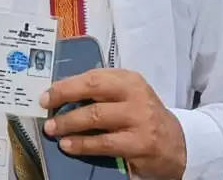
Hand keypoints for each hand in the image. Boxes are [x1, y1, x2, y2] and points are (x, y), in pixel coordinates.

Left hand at [41, 68, 186, 179]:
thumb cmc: (143, 117)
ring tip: (52, 129)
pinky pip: (104, 143)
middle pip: (92, 91)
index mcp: (129, 80)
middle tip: (44, 108)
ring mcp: (139, 119)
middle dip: (63, 99)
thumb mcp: (128, 97)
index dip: (66, 84)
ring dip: (69, 123)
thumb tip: (62, 95)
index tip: (46, 93)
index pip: (93, 76)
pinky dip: (82, 144)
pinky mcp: (139, 144)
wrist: (178, 144)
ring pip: (95, 117)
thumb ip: (102, 92)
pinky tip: (68, 146)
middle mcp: (135, 95)